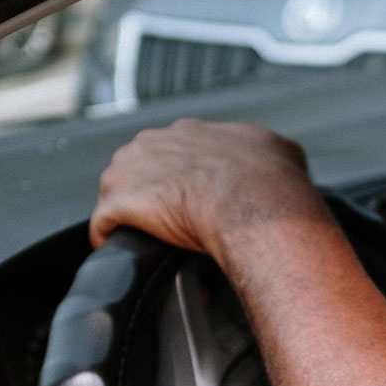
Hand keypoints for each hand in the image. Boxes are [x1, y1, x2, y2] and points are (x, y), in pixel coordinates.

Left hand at [91, 119, 323, 253]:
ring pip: (119, 194)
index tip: (191, 202)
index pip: (172, 153)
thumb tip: (281, 161)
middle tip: (172, 225)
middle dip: (151, 196)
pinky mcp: (118, 202)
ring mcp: (131, 170)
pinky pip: (103, 225)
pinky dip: (112, 240)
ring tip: (147, 242)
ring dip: (130, 217)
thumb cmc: (269, 180)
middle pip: (139, 171)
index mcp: (190, 132)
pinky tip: (128, 254)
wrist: (253, 201)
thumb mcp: (280, 150)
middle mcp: (154, 142)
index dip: (180, 180)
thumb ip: (270, 152)